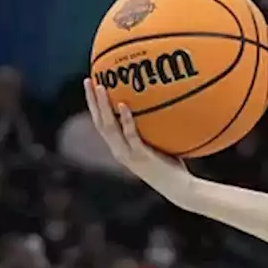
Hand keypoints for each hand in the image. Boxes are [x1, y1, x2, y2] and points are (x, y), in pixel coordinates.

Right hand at [83, 78, 190, 193]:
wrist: (179, 187)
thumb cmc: (172, 165)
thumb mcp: (159, 143)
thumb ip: (154, 127)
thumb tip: (163, 102)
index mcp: (120, 147)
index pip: (101, 124)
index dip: (94, 106)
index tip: (91, 85)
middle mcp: (119, 151)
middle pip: (99, 122)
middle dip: (92, 101)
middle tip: (88, 80)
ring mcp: (128, 155)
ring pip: (109, 127)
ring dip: (103, 106)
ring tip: (102, 87)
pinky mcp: (141, 157)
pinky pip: (131, 135)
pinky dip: (126, 120)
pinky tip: (124, 105)